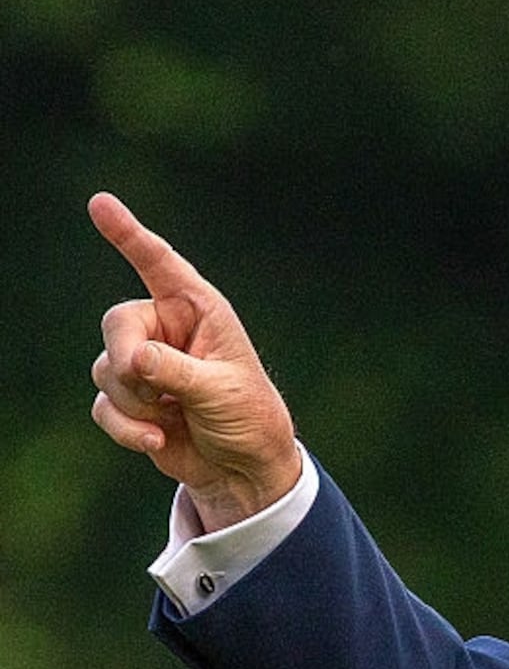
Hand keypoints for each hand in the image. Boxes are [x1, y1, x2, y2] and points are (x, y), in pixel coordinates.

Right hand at [89, 192, 300, 531]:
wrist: (243, 466)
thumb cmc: (248, 415)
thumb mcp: (221, 390)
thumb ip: (177, 371)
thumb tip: (133, 359)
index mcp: (199, 311)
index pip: (159, 264)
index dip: (129, 234)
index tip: (100, 203)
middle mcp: (167, 329)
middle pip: (118, 323)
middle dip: (126, 359)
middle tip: (151, 385)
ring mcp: (145, 364)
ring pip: (106, 369)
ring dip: (136, 401)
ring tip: (174, 416)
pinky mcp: (130, 398)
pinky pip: (104, 405)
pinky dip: (127, 428)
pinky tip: (159, 439)